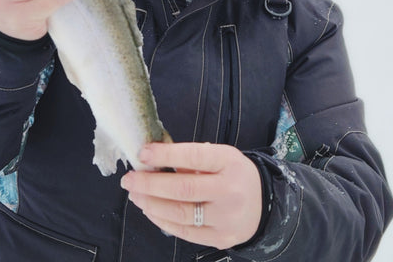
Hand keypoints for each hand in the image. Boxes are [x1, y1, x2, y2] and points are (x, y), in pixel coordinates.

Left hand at [120, 142, 262, 249]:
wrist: (264, 204)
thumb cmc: (233, 174)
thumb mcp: (220, 156)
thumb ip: (191, 158)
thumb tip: (153, 159)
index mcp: (229, 162)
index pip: (194, 156)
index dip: (166, 155)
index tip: (143, 153)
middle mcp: (229, 191)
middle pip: (183, 189)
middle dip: (149, 184)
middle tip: (129, 179)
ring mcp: (226, 218)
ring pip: (180, 213)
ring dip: (150, 203)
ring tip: (135, 195)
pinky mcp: (220, 239)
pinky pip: (185, 231)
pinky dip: (162, 220)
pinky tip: (150, 210)